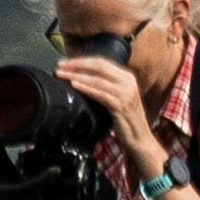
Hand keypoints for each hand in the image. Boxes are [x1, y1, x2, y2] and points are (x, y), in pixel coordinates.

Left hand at [57, 52, 164, 175]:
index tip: (64, 62)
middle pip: (99, 66)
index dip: (81, 60)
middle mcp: (128, 82)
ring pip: (97, 79)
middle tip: (59, 66)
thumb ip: (104, 87)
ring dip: (76, 76)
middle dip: (76, 65)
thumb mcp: (117, 98)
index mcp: (127, 77)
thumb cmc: (125, 120)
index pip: (101, 62)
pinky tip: (75, 86)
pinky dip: (86, 88)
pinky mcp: (122, 106)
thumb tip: (80, 79)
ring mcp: (126, 94)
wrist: (140, 139)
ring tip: (62, 75)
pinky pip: (101, 94)